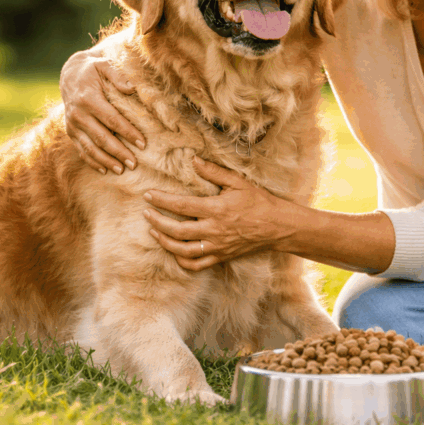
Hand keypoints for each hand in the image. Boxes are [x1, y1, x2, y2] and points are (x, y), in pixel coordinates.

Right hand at [60, 49, 146, 173]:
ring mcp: (72, 125)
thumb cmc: (93, 69)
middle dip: (119, 152)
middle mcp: (77, 114)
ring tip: (122, 170)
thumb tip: (132, 88)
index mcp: (88, 99)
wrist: (70, 74)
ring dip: (106, 161)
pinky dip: (92, 161)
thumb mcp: (104, 64)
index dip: (127, 132)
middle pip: (101, 138)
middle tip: (134, 164)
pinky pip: (81, 149)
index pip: (112, 119)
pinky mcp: (70, 132)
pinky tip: (104, 170)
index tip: (142, 144)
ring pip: (90, 148)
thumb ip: (118, 75)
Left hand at [143, 157, 292, 270]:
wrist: (277, 226)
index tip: (148, 195)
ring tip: (154, 231)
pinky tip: (174, 251)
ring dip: (164, 242)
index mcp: (216, 210)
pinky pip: (197, 264)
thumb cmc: (258, 202)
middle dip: (157, 221)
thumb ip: (213, 172)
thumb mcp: (238, 182)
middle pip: (177, 231)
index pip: (182, 206)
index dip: (162, 201)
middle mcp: (214, 230)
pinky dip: (182, 260)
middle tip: (146, 213)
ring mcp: (217, 246)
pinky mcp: (221, 256)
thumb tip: (193, 160)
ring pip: (183, 250)